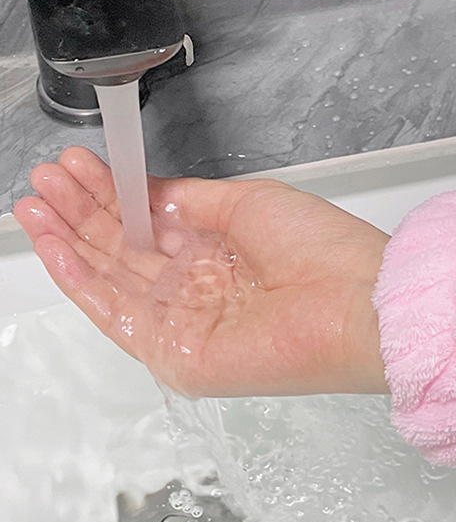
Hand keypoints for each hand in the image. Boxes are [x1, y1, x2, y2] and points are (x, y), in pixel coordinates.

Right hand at [13, 147, 389, 396]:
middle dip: (81, 213)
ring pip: (113, 283)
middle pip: (124, 252)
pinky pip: (120, 318)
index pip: (150, 226)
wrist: (355, 300)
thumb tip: (144, 189)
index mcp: (219, 254)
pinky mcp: (180, 356)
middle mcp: (199, 290)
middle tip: (45, 180)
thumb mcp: (245, 203)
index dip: (111, 195)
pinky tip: (55, 248)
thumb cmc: (319, 248)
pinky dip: (83, 284)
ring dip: (70, 244)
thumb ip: (187, 200)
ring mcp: (187, 324)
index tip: (79, 164)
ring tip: (34, 206)